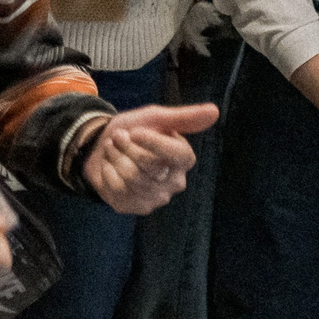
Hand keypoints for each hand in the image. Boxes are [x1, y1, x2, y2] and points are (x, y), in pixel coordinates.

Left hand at [81, 105, 215, 214]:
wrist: (103, 146)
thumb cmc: (134, 131)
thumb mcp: (155, 118)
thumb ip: (184, 117)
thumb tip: (214, 111)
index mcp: (184, 159)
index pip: (179, 155)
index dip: (154, 143)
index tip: (135, 131)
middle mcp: (176, 182)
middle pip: (149, 165)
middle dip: (126, 145)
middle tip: (119, 136)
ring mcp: (157, 198)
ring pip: (132, 177)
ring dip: (114, 156)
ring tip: (114, 149)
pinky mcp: (137, 207)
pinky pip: (118, 189)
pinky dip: (107, 172)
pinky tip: (110, 167)